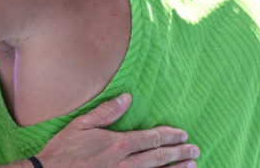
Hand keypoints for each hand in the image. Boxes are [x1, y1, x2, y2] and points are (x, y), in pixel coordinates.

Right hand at [34, 94, 198, 167]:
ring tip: (192, 166)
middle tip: (195, 150)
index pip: (152, 138)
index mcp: (118, 144)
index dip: (170, 136)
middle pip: (159, 157)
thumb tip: (127, 98)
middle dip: (180, 153)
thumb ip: (106, 112)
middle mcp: (126, 163)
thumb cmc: (64, 151)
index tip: (183, 134)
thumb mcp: (81, 125)